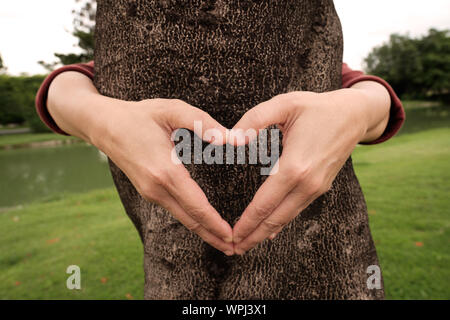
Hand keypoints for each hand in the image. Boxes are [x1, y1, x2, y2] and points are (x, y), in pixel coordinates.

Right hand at [48, 72, 233, 254]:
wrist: (104, 125)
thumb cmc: (141, 115)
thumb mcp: (173, 110)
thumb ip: (206, 124)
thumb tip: (235, 139)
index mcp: (165, 172)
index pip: (197, 206)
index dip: (216, 224)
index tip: (233, 237)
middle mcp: (156, 188)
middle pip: (191, 220)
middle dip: (214, 236)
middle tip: (237, 249)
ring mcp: (150, 192)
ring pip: (183, 218)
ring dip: (204, 231)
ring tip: (224, 241)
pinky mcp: (148, 192)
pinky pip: (175, 210)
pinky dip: (193, 221)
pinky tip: (204, 224)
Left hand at [230, 84, 389, 253]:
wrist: (354, 115)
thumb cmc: (317, 107)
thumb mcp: (284, 104)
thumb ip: (254, 120)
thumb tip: (231, 139)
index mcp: (295, 166)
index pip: (264, 203)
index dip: (246, 222)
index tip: (231, 235)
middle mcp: (307, 184)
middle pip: (275, 219)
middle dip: (253, 236)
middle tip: (233, 249)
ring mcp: (316, 188)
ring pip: (287, 218)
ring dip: (265, 233)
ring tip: (247, 244)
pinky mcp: (321, 187)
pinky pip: (297, 210)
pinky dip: (281, 223)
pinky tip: (270, 231)